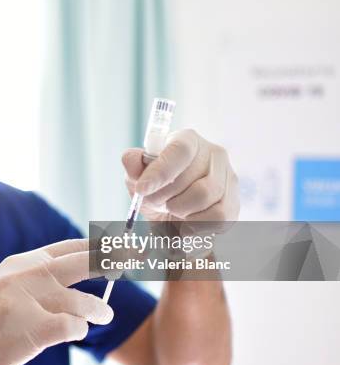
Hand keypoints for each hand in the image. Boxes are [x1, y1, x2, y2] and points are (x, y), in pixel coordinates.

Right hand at [0, 239, 112, 364]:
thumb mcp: (8, 286)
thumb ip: (40, 275)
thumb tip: (85, 265)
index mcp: (21, 263)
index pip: (68, 247)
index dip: (98, 246)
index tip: (121, 245)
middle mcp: (24, 275)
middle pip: (81, 261)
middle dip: (111, 259)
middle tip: (133, 259)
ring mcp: (25, 301)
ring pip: (81, 300)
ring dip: (99, 310)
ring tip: (106, 316)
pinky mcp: (29, 329)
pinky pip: (73, 326)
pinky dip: (80, 330)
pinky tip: (76, 332)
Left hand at [122, 129, 239, 221]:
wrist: (172, 212)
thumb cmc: (155, 187)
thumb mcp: (137, 176)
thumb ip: (132, 165)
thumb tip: (130, 158)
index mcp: (188, 140)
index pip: (179, 151)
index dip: (160, 172)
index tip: (141, 189)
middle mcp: (213, 153)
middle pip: (188, 178)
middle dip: (163, 196)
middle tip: (153, 201)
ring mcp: (228, 176)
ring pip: (203, 197)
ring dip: (179, 210)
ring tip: (171, 208)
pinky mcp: (234, 201)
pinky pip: (218, 217)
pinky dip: (197, 225)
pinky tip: (185, 222)